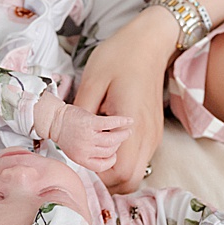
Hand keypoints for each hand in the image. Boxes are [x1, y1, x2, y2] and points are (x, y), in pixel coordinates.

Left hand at [34, 93, 132, 171]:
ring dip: (122, 135)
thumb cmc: (66, 133)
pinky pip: (111, 124)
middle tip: (119, 138)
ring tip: (126, 131)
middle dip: (117, 145)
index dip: (110, 161)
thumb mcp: (75, 150)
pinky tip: (129, 121)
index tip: (114, 155)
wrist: (53, 119)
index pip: (102, 166)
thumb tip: (110, 155)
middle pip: (109, 151)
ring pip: (113, 140)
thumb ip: (89, 154)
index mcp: (81, 159)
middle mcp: (84, 149)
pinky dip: (121, 122)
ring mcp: (87, 136)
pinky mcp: (90, 122)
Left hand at [73, 8, 175, 192]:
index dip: (97, 176)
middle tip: (83, 162)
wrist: (150, 42)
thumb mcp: (92, 81)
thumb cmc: (120, 57)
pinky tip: (105, 143)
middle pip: (129, 182)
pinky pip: (138, 160)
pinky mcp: (153, 133)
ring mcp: (153, 137)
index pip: (119, 173)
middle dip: (105, 181)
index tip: (79, 162)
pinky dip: (121, 161)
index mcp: (132, 126)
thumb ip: (81, 114)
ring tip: (92, 152)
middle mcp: (147, 137)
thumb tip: (70, 139)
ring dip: (113, 172)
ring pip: (135, 174)